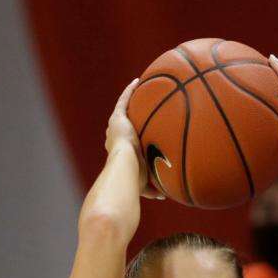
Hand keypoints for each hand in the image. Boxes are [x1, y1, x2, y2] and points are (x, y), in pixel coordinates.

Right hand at [105, 80, 160, 198]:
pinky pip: (124, 100)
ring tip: (138, 92)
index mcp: (118, 154)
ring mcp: (114, 127)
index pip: (123, 144)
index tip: (137, 136)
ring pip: (122, 111)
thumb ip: (154, 188)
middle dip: (127, 121)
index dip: (129, 139)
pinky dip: (130, 91)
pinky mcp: (117, 119)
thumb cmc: (134, 181)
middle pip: (120, 126)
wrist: (125, 169)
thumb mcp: (145, 185)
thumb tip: (164, 195)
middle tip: (137, 115)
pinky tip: (138, 82)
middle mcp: (113, 139)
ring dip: (128, 101)